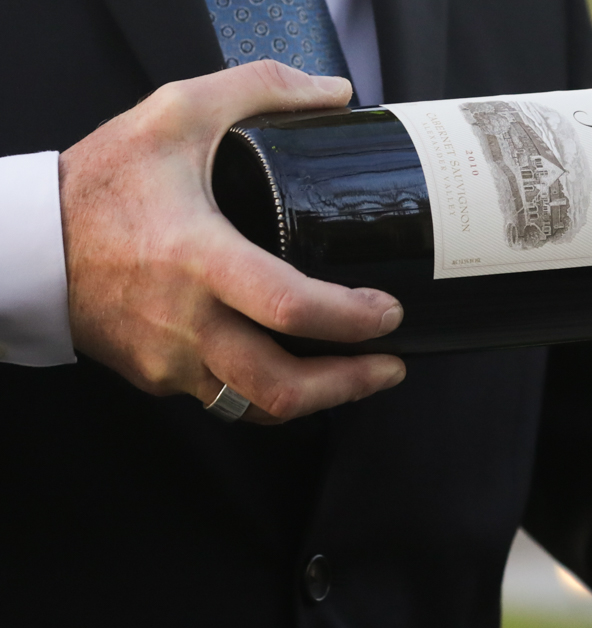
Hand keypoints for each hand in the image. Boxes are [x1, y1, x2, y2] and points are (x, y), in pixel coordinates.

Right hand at [59, 62, 405, 422]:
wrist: (28, 241)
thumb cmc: (100, 183)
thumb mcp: (175, 115)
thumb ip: (257, 90)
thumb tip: (334, 94)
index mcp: (196, 257)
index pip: (287, 305)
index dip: (350, 318)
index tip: (388, 311)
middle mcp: (185, 320)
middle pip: (279, 386)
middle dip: (349, 386)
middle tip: (390, 363)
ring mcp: (171, 357)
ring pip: (257, 407)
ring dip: (318, 400)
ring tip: (359, 377)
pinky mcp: (158, 376)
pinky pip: (226, 400)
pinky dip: (270, 394)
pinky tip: (299, 371)